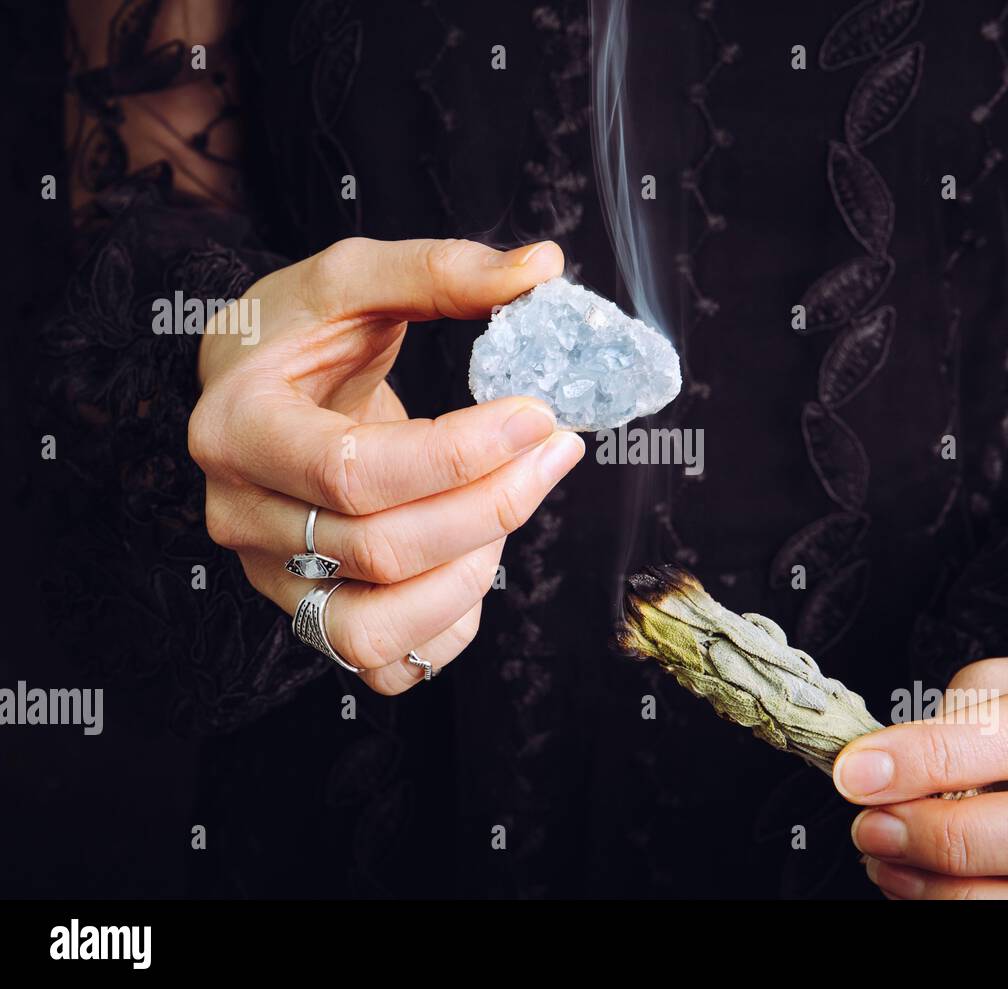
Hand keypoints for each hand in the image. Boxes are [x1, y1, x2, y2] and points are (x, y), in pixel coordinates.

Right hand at [189, 237, 583, 693]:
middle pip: (382, 550)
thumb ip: (440, 270)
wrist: (254, 389)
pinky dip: (448, 626)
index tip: (539, 413)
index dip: (463, 453)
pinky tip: (478, 558)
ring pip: (376, 630)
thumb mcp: (352, 279)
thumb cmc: (299, 333)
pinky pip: (383, 664)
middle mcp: (242, 516)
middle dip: (494, 506)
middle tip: (557, 450)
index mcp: (238, 428)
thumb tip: (542, 268)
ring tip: (509, 508)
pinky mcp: (307, 614)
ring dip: (470, 576)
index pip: (357, 472)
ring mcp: (271, 577)